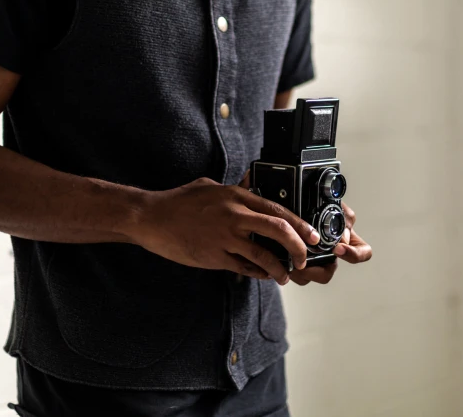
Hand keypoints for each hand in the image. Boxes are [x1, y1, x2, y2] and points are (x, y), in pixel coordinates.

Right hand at [133, 177, 320, 284]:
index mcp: (236, 196)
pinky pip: (243, 268)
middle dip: (297, 246)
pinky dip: (257, 273)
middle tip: (304, 257)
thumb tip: (251, 189)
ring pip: (263, 255)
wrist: (151, 218)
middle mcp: (234, 216)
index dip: (299, 223)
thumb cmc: (179, 201)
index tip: (311, 234)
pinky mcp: (214, 256)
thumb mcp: (210, 186)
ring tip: (284, 275)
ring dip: (278, 268)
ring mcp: (224, 237)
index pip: (277, 209)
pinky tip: (263, 275)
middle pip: (278, 230)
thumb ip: (233, 191)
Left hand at [289, 202, 371, 285]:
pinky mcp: (297, 262)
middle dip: (317, 270)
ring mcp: (315, 260)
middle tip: (305, 261)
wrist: (293, 202)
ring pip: (309, 276)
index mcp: (347, 240)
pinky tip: (281, 258)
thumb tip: (343, 237)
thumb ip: (343, 215)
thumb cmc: (318, 202)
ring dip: (300, 271)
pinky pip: (294, 274)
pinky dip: (288, 269)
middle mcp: (332, 253)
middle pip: (329, 272)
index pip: (363, 253)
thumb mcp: (334, 204)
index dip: (354, 254)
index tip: (338, 248)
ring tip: (290, 262)